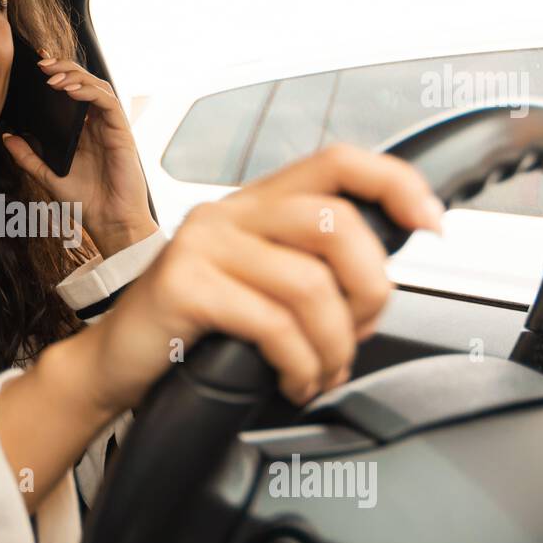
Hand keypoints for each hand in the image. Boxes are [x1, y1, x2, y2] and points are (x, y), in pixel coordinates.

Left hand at [1, 52, 156, 256]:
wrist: (110, 224)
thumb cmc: (86, 203)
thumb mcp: (48, 177)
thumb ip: (29, 157)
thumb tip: (6, 136)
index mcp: (82, 131)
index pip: (71, 93)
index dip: (57, 74)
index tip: (35, 65)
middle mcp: (97, 125)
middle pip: (84, 83)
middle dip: (64, 67)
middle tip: (40, 64)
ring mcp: (111, 127)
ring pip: (97, 87)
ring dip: (75, 76)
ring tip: (52, 77)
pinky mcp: (122, 133)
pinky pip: (108, 103)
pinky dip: (90, 92)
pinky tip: (71, 90)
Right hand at [73, 144, 444, 411]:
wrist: (112, 363)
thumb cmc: (188, 329)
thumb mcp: (251, 285)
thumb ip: (304, 267)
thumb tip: (377, 283)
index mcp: (253, 205)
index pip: (337, 163)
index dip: (395, 183)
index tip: (430, 224)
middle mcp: (228, 214)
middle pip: (335, 222)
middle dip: (370, 289)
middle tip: (359, 332)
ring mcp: (202, 246)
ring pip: (309, 283)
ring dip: (335, 343)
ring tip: (322, 371)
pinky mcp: (184, 286)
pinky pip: (272, 324)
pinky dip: (299, 363)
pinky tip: (294, 380)